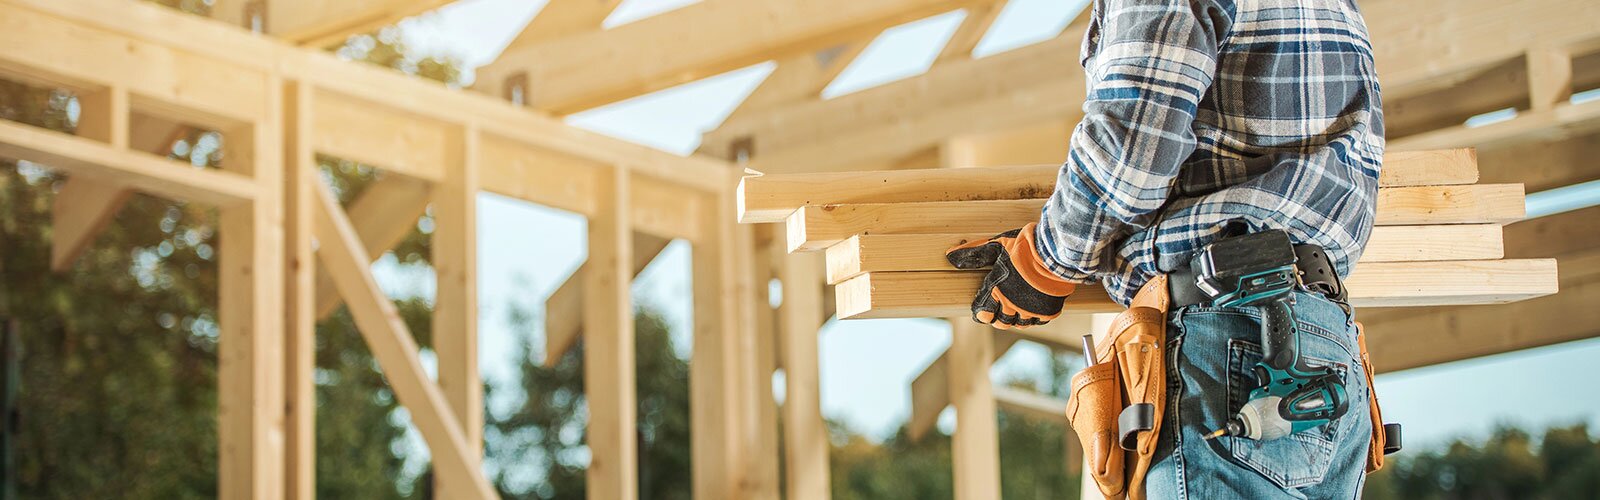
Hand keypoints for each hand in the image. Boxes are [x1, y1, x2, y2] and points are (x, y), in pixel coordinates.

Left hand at [946, 222, 1077, 328]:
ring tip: (1016, 309)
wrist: (1056, 252)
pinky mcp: (1048, 311)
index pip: (983, 313)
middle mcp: (1012, 304)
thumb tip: (949, 256)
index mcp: (996, 290)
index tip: (982, 311)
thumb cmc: (1024, 247)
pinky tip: (1033, 309)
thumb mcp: (996, 245)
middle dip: (998, 318)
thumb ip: (974, 254)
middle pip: (1001, 323)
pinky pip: (1038, 321)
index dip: (981, 314)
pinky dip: (1034, 317)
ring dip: (1015, 319)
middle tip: (999, 311)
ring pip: (1019, 324)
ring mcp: (1030, 310)